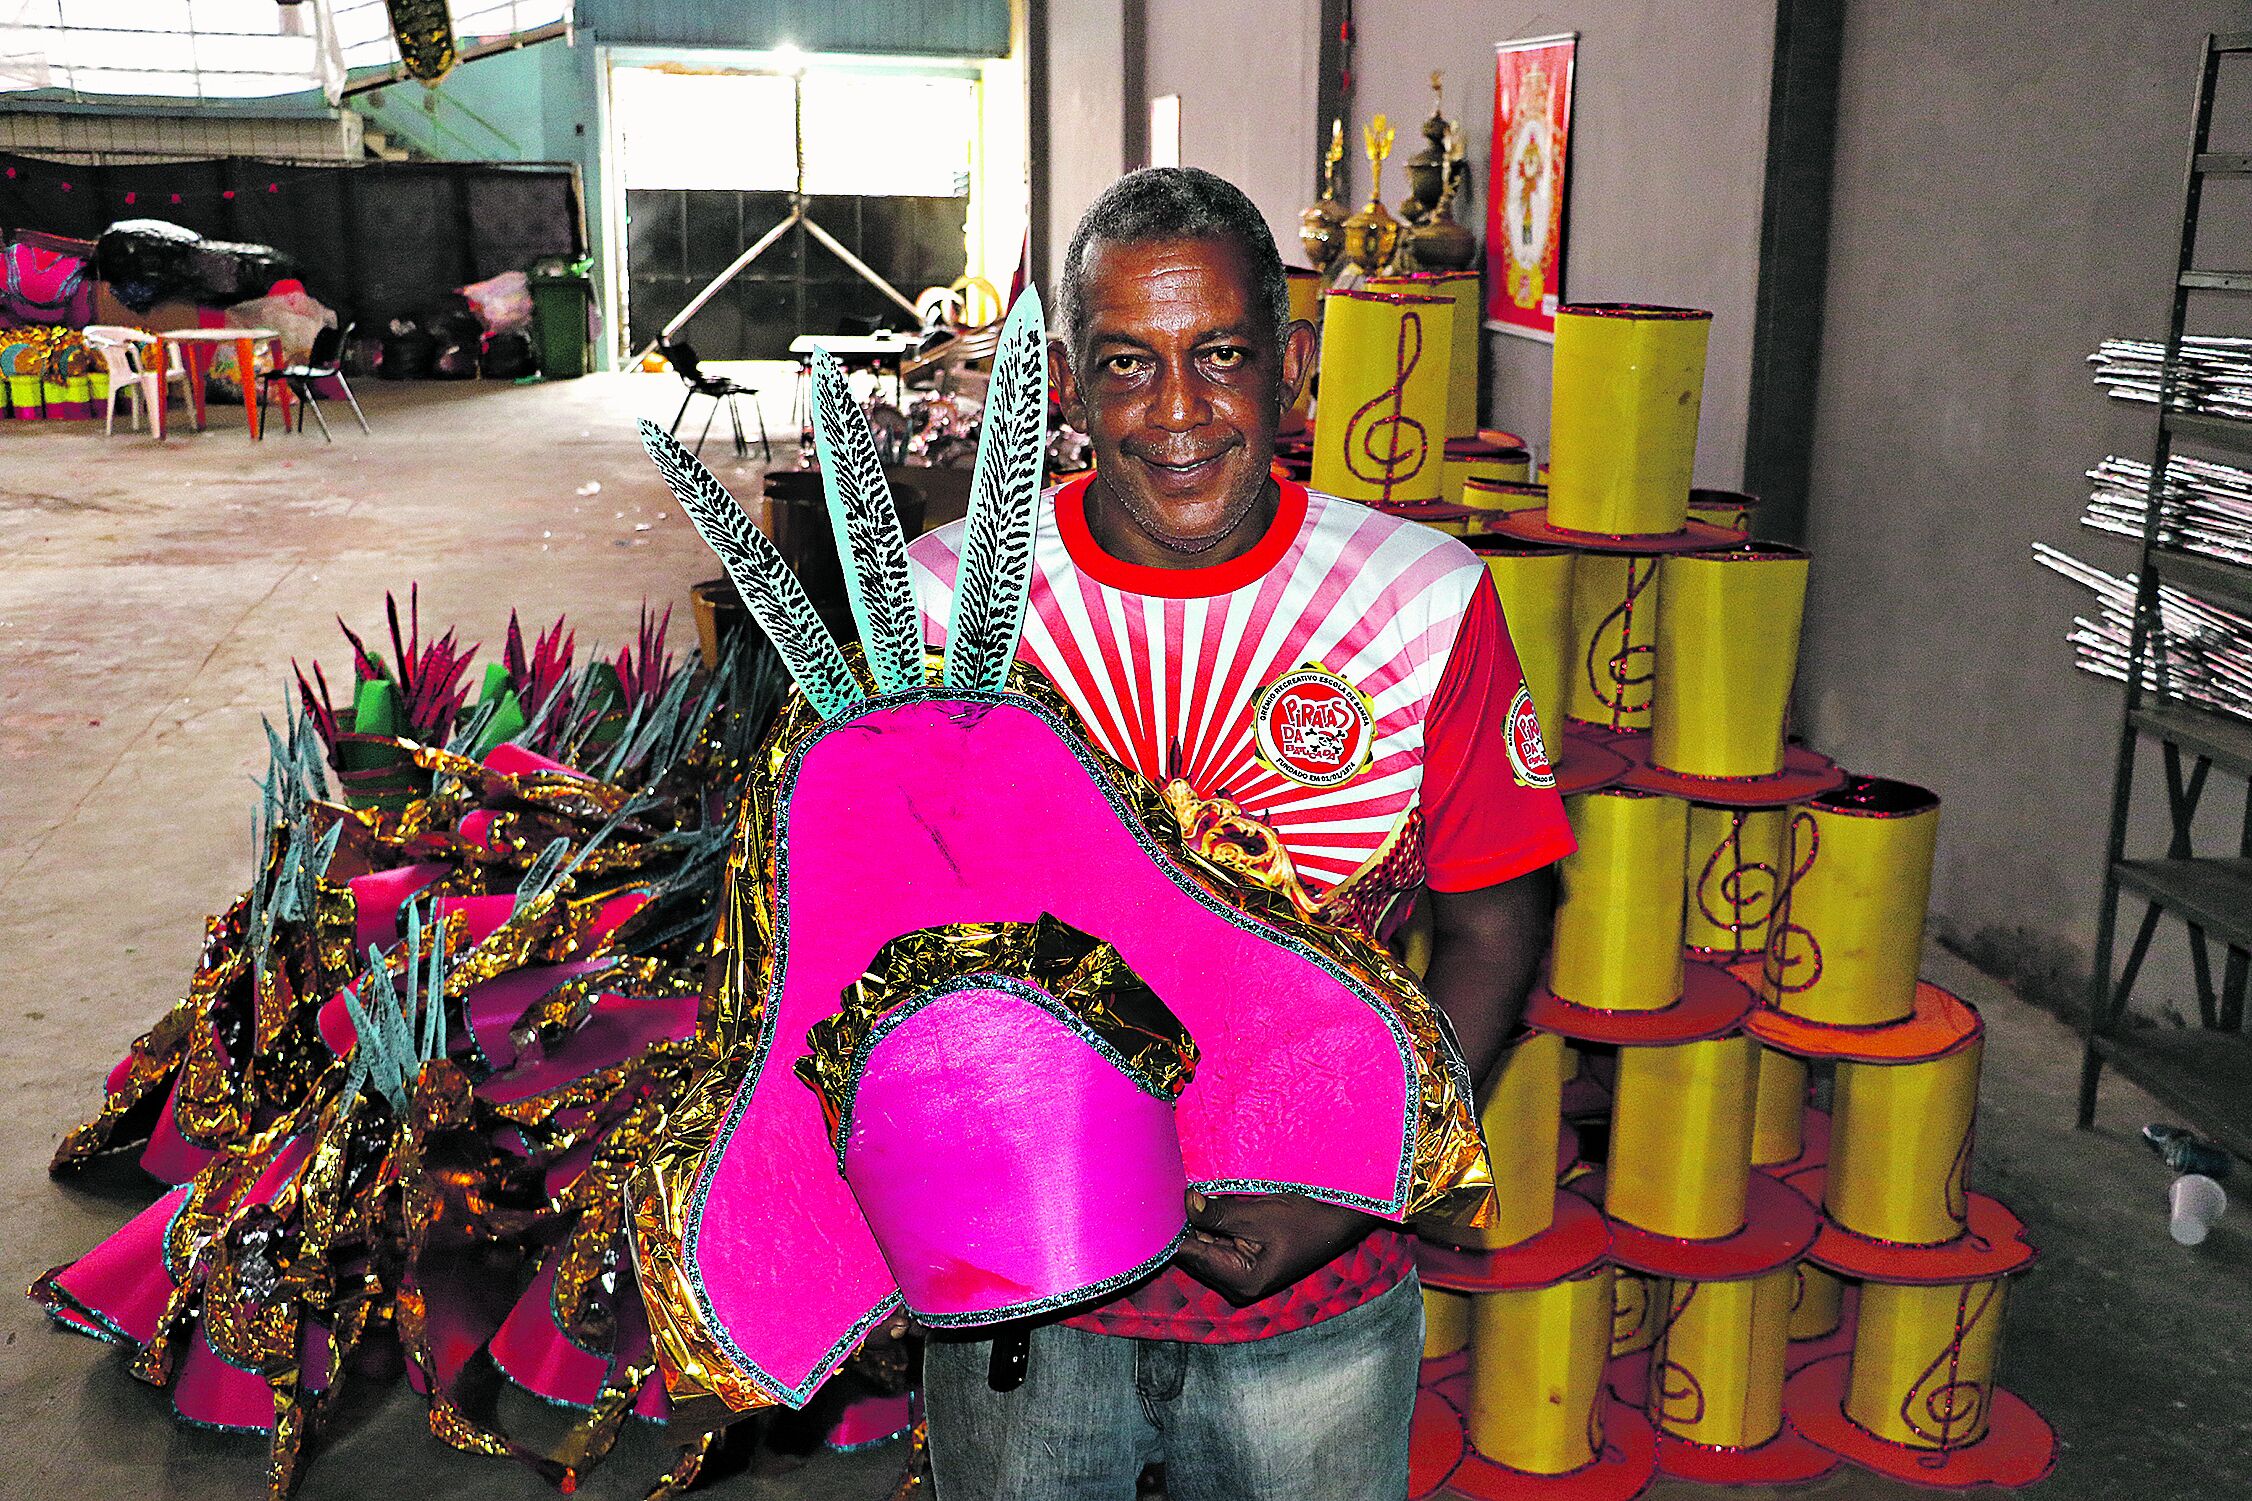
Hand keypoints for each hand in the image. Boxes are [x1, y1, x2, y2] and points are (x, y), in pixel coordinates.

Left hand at [1172, 1189, 1378, 1305]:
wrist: (1341, 1219)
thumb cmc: (1307, 1219)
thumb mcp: (1260, 1213)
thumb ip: (1219, 1212)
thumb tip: (1185, 1201)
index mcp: (1240, 1280)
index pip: (1190, 1254)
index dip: (1172, 1227)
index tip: (1155, 1200)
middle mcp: (1236, 1283)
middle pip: (1195, 1250)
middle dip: (1184, 1221)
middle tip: (1167, 1187)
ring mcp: (1241, 1272)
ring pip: (1205, 1243)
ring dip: (1198, 1219)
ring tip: (1185, 1189)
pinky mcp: (1245, 1257)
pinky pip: (1219, 1239)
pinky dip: (1212, 1221)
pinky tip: (1205, 1199)